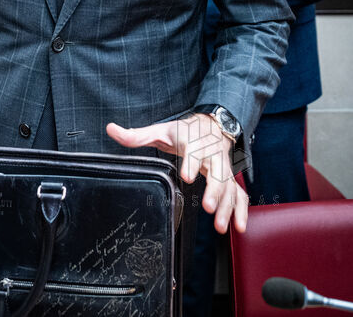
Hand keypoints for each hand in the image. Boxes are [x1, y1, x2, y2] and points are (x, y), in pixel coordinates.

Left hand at [107, 114, 247, 233]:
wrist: (211, 126)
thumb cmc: (185, 132)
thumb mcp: (162, 131)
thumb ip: (137, 135)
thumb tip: (111, 130)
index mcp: (194, 141)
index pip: (195, 151)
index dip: (192, 163)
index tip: (188, 176)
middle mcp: (212, 154)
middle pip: (218, 171)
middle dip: (215, 190)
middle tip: (208, 207)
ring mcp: (223, 168)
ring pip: (230, 186)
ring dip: (227, 206)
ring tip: (220, 225)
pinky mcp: (230, 179)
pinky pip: (239, 194)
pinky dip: (241, 210)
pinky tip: (239, 227)